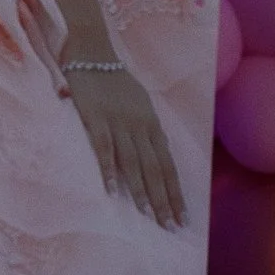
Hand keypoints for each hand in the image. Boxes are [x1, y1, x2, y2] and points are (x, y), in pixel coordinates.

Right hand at [64, 62, 186, 228]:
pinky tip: (114, 192)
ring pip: (134, 163)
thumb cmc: (112, 76)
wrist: (91, 48)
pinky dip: (109, 171)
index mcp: (151, 122)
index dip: (175, 191)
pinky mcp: (95, 118)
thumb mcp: (138, 101)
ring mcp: (118, 121)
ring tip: (149, 217)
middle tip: (171, 227)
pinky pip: (104, 149)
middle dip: (165, 200)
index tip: (183, 217)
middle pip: (156, 169)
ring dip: (143, 192)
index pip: (168, 164)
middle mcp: (140, 124)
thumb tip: (152, 150)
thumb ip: (144, 125)